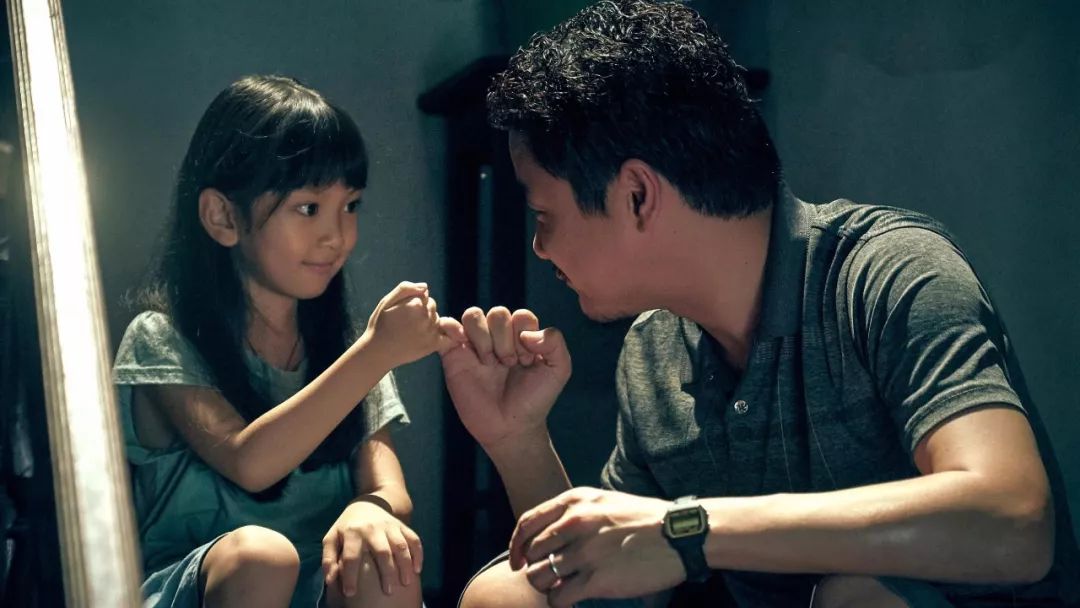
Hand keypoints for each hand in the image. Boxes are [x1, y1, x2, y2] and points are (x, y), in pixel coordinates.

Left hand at [322, 499, 423, 597]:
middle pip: (382, 552)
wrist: (366, 503)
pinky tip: (418, 569)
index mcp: (353, 532)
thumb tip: (330, 579)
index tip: (350, 593)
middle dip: (386, 573)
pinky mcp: (402, 526)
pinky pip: (414, 539)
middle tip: (387, 592)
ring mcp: (390, 526)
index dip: (350, 576)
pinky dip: (418, 554)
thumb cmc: (347, 526)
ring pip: (400, 546)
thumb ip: (329, 558)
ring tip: (405, 582)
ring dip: (405, 564)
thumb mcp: (332, 538)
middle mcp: (373, 528)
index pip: (352, 557)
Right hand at [363, 281, 456, 367]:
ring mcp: (430, 331)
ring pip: (437, 319)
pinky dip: (450, 337)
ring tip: (413, 330)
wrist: (378, 351)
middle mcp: (425, 316)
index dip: (415, 300)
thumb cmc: (380, 325)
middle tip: (408, 320)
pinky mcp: (433, 344)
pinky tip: (441, 337)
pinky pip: (449, 338)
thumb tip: (425, 287)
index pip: (424, 295)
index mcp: (415, 304)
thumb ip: (405, 289)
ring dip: (430, 322)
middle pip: (432, 306)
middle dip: (423, 310)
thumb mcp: (387, 301)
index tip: (404, 309)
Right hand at [437, 306, 570, 450]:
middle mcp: (498, 337)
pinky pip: (446, 326)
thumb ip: (555, 342)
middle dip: (505, 339)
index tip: (527, 361)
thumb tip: (529, 332)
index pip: (521, 316)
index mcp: (522, 336)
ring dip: (482, 337)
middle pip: (497, 313)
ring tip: (489, 362)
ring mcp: (475, 345)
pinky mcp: (454, 355)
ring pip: (472, 315)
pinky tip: (463, 345)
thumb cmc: (535, 399)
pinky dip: (450, 327)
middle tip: (508, 364)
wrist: (510, 428)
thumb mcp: (558, 370)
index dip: (524, 335)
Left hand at [510, 487, 684, 606]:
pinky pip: (558, 597)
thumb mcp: (604, 501)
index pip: (527, 524)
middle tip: (552, 576)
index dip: (515, 546)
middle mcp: (575, 523)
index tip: (516, 561)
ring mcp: (585, 552)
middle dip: (536, 568)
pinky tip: (572, 599)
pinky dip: (560, 601)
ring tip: (564, 587)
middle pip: (531, 554)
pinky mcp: (597, 579)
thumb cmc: (645, 519)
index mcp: (575, 501)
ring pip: (539, 577)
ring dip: (547, 586)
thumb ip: (575, 512)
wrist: (679, 535)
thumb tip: (549, 534)